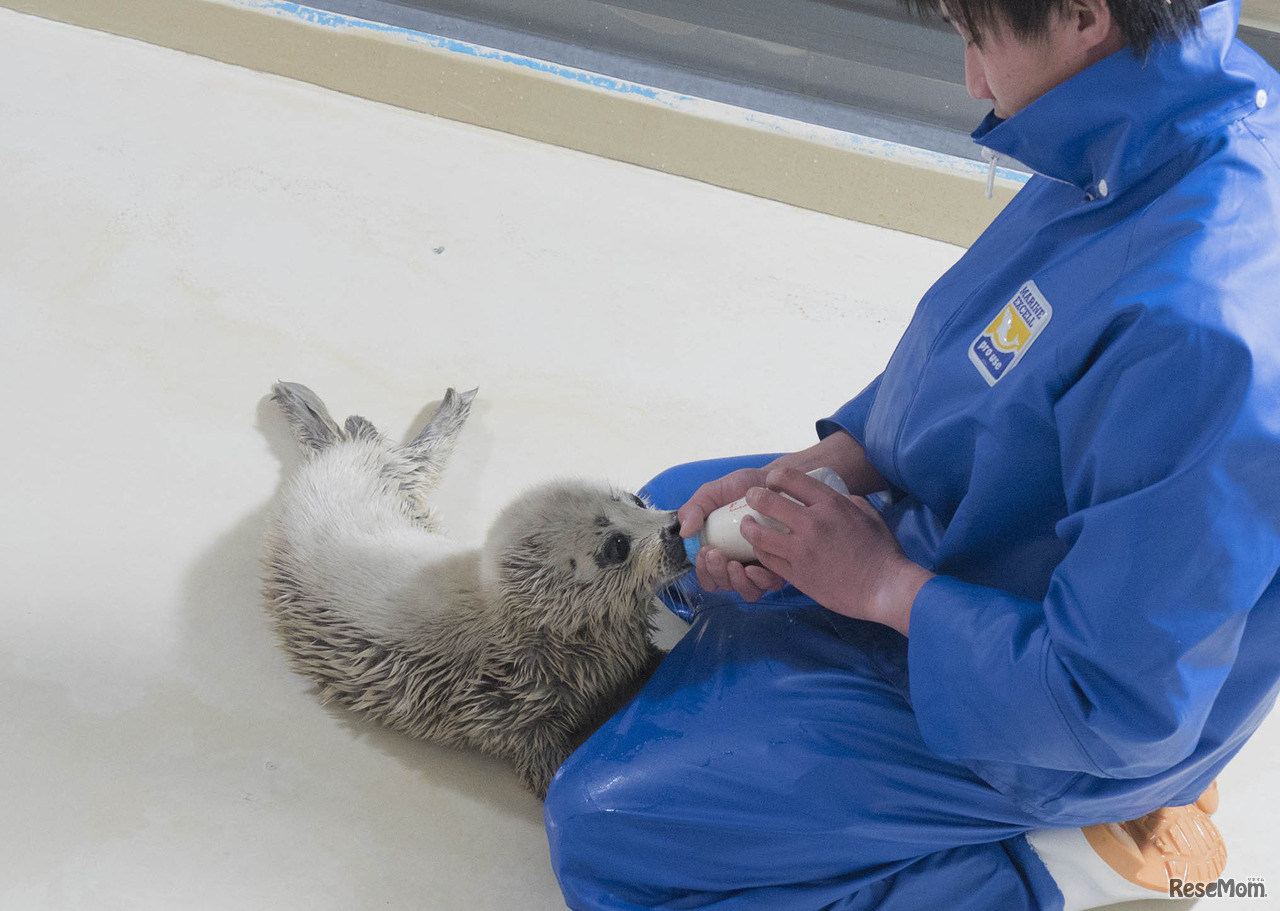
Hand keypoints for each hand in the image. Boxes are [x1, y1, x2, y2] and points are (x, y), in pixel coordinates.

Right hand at [678, 466, 787, 600]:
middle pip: (724, 585)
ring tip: (735, 565)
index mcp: (719, 551)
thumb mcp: (712, 494)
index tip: (705, 551)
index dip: (703, 571)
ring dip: (737, 583)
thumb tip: (685, 532)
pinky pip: (770, 586)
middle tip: (717, 554)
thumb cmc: (742, 488)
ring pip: (747, 592)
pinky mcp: (781, 567)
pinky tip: (755, 568)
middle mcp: (738, 563)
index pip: (707, 576)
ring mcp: (760, 567)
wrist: (774, 480)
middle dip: (717, 574)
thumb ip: (693, 509)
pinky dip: (760, 582)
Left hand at [740, 466, 932, 634]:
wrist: (885, 587)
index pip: (790, 478)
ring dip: (748, 527)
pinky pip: (767, 560)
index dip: (774, 477)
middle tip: (751, 499)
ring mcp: (801, 550)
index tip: (771, 482)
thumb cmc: (882, 551)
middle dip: (754, 496)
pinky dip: (759, 552)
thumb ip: (846, 501)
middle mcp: (812, 523)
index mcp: (830, 504)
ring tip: (746, 525)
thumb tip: (832, 497)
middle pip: (766, 501)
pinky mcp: (796, 574)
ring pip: (758, 534)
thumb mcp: (868, 514)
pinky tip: (760, 549)